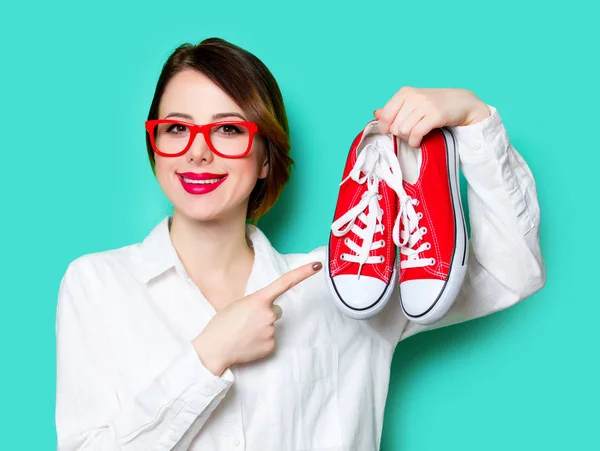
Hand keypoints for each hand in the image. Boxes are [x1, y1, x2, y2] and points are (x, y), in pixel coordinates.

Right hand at [192, 261, 323, 375]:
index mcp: (259, 299)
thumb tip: (265, 309)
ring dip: (262, 328)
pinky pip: (270, 339)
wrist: (214, 349)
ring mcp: (271, 331)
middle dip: (265, 314)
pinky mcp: (271, 346)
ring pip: (272, 325)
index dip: (303, 273)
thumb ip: (256, 303)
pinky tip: (248, 343)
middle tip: (247, 321)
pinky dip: (261, 341)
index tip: (317, 265)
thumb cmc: (222, 324)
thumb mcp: (239, 305)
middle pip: (276, 310)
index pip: (285, 282)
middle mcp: (269, 314)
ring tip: (244, 333)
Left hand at [373, 87, 490, 146]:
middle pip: (395, 125)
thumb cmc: (434, 105)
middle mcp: (414, 96)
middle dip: (400, 134)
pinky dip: (415, 142)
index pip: (386, 114)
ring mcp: (425, 105)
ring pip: (404, 130)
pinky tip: (418, 142)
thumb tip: (376, 114)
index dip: (385, 127)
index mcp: (405, 92)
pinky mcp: (435, 115)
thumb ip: (394, 109)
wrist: (462, 103)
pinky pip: (416, 134)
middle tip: (409, 134)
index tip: (390, 132)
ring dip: (408, 139)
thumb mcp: (413, 103)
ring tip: (415, 137)